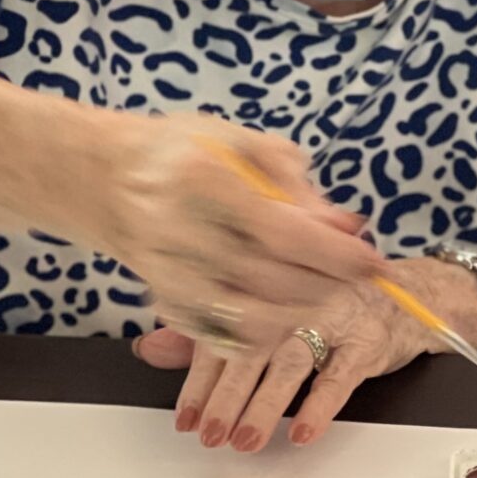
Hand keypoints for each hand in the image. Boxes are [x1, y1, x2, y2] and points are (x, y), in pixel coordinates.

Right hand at [85, 112, 384, 348]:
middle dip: (327, 283)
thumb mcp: (241, 143)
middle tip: (354, 273)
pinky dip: (264, 329)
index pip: (282, 232)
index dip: (335, 254)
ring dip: (301, 309)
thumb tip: (347, 226)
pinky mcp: (165, 301)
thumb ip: (295, 183)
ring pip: (252, 317)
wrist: (104, 177)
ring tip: (322, 287)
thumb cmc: (182, 151)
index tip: (372, 261)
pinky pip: (225, 334)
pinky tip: (282, 305)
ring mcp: (169, 272)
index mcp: (203, 180)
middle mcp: (182, 231)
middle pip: (273, 280)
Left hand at [134, 270, 441, 451]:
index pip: (222, 333)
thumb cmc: (328, 303)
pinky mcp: (366, 341)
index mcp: (264, 289)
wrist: (405, 296)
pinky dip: (320, 405)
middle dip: (225, 397)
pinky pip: (340, 375)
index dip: (198, 379)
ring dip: (265, 406)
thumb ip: (210, 330)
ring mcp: (332, 319)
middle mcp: (294, 300)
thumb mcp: (267, 310)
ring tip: (245, 441)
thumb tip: (148, 349)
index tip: (184, 419)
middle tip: (207, 434)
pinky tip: (303, 432)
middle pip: (251, 350)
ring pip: (290, 363)